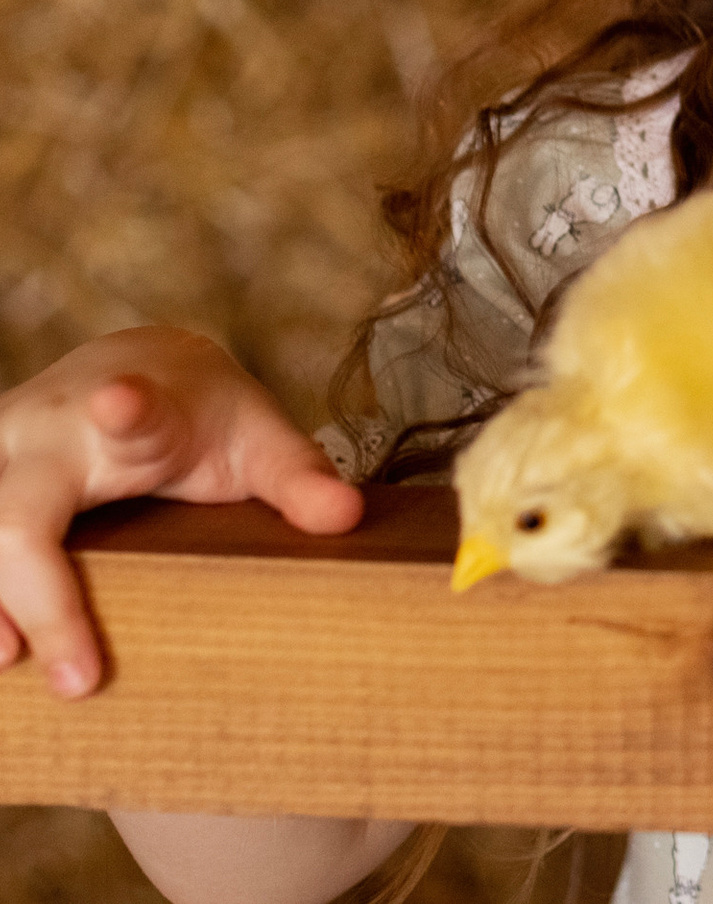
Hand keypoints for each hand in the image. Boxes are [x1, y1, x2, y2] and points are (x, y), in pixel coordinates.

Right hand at [0, 327, 361, 698]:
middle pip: (18, 513)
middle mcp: (49, 433)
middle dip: (38, 591)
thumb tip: (346, 518)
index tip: (119, 402)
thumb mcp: (253, 435)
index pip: (130, 409)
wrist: (129, 368)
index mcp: (133, 413)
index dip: (125, 409)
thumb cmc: (196, 414)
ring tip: (10, 660)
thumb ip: (297, 476)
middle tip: (80, 677)